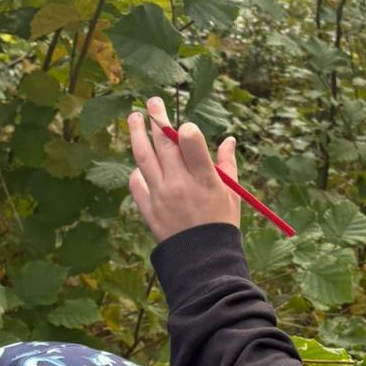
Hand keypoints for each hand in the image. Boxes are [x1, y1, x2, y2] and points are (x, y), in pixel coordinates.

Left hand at [128, 95, 240, 242]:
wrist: (203, 262)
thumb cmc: (221, 224)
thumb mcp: (232, 195)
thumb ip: (227, 164)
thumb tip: (229, 139)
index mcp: (205, 180)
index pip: (190, 143)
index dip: (186, 130)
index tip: (185, 126)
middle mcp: (180, 185)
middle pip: (163, 143)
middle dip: (156, 118)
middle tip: (152, 102)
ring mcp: (161, 197)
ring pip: (143, 157)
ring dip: (136, 134)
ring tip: (134, 118)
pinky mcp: (148, 210)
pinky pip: (136, 183)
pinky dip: (137, 171)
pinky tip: (140, 164)